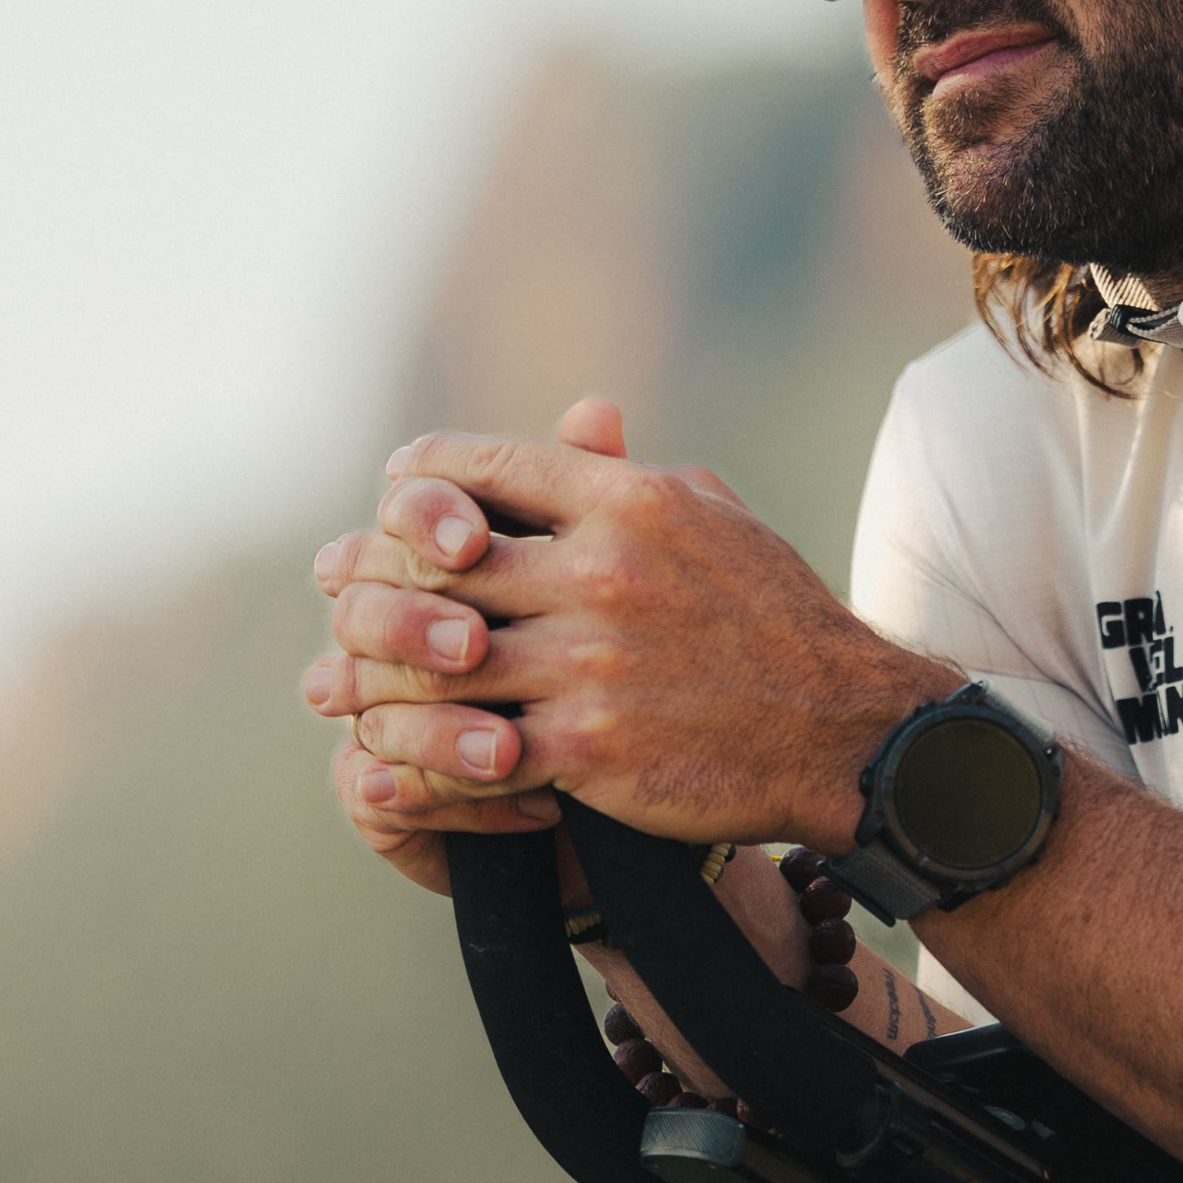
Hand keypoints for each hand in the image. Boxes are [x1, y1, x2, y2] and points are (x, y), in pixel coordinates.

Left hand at [306, 404, 953, 851]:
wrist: (844, 731)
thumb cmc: (779, 617)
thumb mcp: (714, 515)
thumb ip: (631, 474)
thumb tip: (574, 429)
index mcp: (628, 500)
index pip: (476, 468)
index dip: (415, 482)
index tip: (394, 501)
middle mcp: (602, 572)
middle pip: (433, 560)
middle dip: (370, 573)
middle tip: (338, 590)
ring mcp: (590, 663)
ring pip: (433, 659)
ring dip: (374, 671)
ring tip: (339, 680)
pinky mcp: (586, 750)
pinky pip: (467, 748)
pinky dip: (423, 750)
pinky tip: (397, 754)